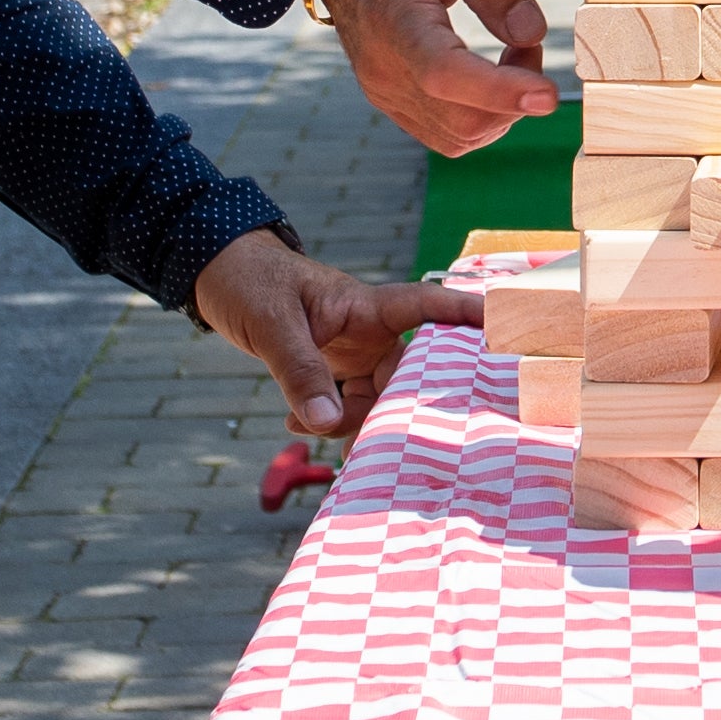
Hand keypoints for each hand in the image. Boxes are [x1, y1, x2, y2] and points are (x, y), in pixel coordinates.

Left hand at [190, 229, 478, 452]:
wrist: (217, 276)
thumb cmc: (249, 281)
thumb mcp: (272, 326)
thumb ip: (300, 374)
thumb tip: (326, 424)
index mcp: (367, 306)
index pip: (427, 308)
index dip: (466, 319)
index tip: (503, 329)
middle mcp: (370, 331)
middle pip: (405, 376)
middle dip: (393, 410)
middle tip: (375, 443)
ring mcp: (355, 351)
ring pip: (377, 398)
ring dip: (352, 422)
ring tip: (307, 429)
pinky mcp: (335, 367)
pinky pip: (348, 404)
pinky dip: (330, 421)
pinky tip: (299, 424)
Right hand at [320, 0, 552, 155]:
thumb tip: (531, 32)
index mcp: (396, 19)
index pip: (444, 74)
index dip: (500, 91)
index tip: (548, 95)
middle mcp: (383, 67)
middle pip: (462, 119)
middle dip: (515, 93)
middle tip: (527, 42)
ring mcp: (384, 89)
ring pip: (461, 135)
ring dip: (503, 107)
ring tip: (510, 52)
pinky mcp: (390, 98)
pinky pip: (447, 133)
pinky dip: (482, 114)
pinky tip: (489, 73)